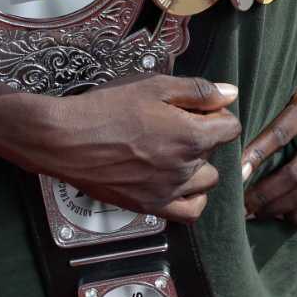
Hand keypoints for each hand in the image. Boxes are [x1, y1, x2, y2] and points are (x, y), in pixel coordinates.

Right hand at [11, 75, 241, 223]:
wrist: (65, 139)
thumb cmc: (106, 108)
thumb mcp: (153, 85)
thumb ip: (197, 91)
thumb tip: (230, 94)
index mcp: (191, 136)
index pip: (230, 127)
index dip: (217, 113)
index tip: (197, 107)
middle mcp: (184, 168)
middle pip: (216, 152)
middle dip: (203, 136)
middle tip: (174, 123)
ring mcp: (168, 190)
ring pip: (206, 181)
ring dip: (198, 165)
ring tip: (173, 150)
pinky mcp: (150, 206)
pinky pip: (190, 211)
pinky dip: (192, 198)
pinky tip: (178, 182)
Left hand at [241, 28, 296, 225]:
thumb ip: (289, 53)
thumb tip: (255, 39)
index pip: (283, 133)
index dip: (257, 154)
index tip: (236, 170)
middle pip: (295, 174)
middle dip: (264, 194)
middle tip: (239, 204)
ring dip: (280, 208)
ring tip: (256, 214)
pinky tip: (287, 216)